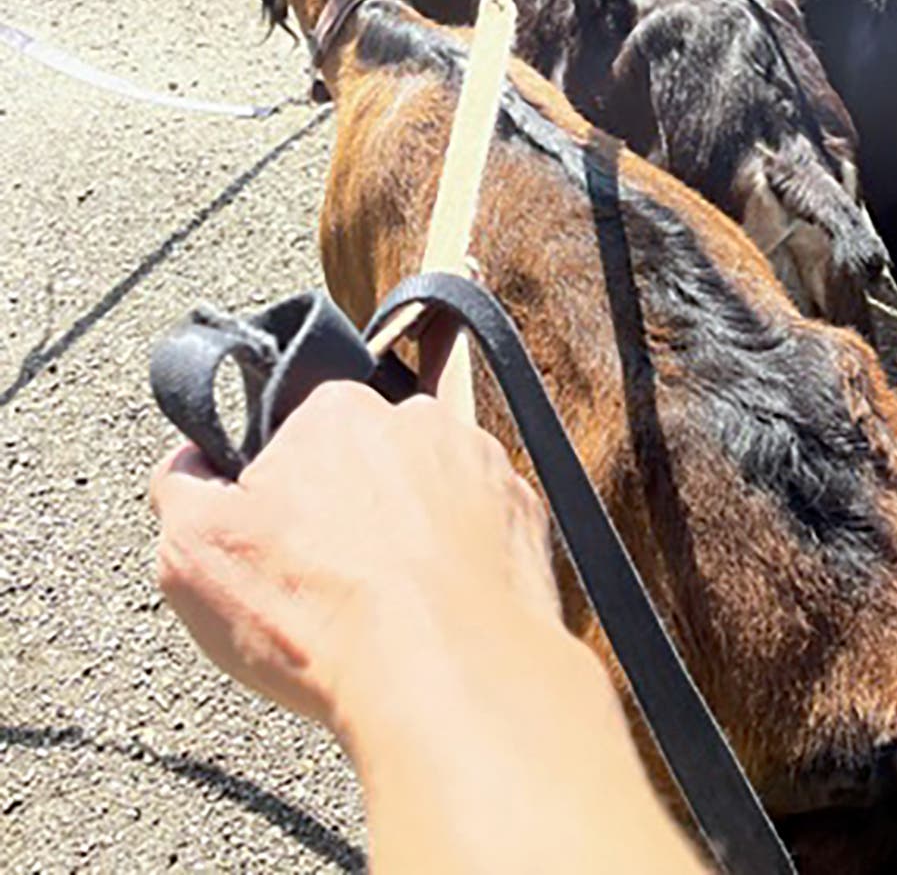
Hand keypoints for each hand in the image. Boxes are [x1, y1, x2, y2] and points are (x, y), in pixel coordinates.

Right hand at [150, 382, 560, 736]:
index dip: (277, 494)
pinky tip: (438, 608)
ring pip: (429, 490)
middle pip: (368, 459)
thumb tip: (189, 463)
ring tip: (389, 605)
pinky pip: (482, 525)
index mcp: (337, 414)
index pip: (295, 434)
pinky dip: (462, 559)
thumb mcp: (194, 555)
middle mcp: (418, 421)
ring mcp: (481, 462)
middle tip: (331, 581)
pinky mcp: (524, 509)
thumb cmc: (323, 617)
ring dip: (410, 532)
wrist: (448, 673)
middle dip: (348, 508)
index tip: (276, 544)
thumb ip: (181, 488)